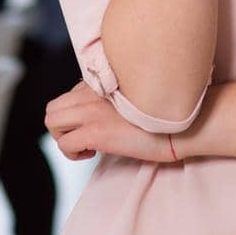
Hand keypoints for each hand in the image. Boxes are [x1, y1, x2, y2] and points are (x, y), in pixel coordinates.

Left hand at [45, 81, 179, 162]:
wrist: (183, 125)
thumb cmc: (164, 115)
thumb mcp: (134, 96)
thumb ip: (114, 97)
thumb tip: (103, 113)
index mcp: (102, 82)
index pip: (70, 95)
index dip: (76, 115)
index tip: (94, 125)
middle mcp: (92, 93)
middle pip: (52, 109)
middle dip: (62, 128)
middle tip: (82, 138)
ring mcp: (91, 111)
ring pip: (52, 122)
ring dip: (64, 138)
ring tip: (86, 146)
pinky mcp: (95, 132)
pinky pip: (65, 144)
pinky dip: (73, 153)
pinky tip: (93, 153)